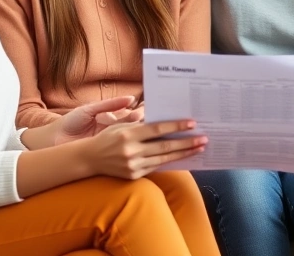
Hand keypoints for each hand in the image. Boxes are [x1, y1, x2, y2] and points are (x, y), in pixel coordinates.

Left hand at [55, 96, 144, 145]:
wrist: (54, 139)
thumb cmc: (70, 122)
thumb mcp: (90, 110)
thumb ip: (110, 104)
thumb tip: (131, 98)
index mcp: (110, 117)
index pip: (129, 114)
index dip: (140, 112)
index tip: (149, 108)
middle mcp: (112, 130)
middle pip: (132, 125)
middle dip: (143, 122)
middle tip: (152, 119)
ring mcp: (110, 142)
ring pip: (129, 136)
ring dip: (139, 133)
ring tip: (148, 128)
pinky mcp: (106, 152)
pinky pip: (121, 148)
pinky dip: (131, 145)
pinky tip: (139, 142)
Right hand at [83, 119, 206, 179]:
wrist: (90, 159)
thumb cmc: (109, 137)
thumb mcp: (122, 125)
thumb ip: (141, 122)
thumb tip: (165, 117)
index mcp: (128, 135)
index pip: (157, 129)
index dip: (175, 127)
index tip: (192, 124)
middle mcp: (131, 151)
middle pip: (164, 147)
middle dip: (186, 143)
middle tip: (203, 139)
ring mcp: (132, 165)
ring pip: (164, 159)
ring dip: (184, 154)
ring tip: (199, 148)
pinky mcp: (134, 176)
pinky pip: (157, 167)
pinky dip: (171, 162)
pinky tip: (183, 157)